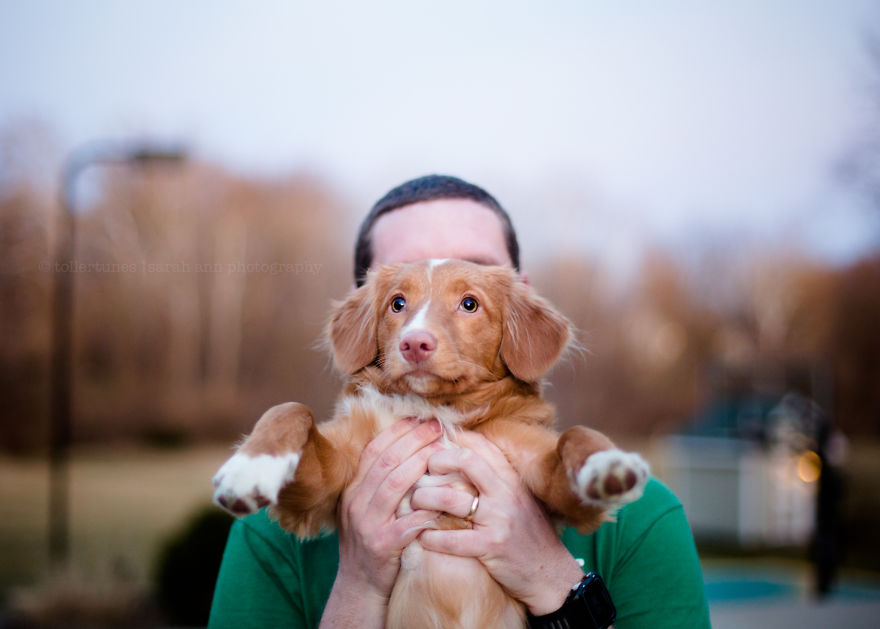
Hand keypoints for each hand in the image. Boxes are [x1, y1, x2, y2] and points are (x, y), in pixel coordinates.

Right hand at [320, 418, 442, 627]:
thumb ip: (381, 482)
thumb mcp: (366, 508)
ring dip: (421, 464)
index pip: (375, 450)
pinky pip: (407, 521)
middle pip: (387, 461)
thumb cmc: (372, 542)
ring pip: (394, 484)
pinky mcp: (382, 545)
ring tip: (443, 451)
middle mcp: (355, 502)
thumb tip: (409, 449)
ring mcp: (366, 524)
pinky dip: (427, 507)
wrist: (358, 586)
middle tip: (438, 426)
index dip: (399, 431)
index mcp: (353, 489)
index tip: (422, 418)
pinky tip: (445, 496)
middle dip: (415, 439)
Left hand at [412, 431, 583, 615]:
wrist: (550, 574)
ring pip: (449, 498)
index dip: (452, 438)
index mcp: (511, 478)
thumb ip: (495, 478)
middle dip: (436, 461)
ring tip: (414, 503)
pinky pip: (451, 539)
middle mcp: (505, 493)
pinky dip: (430, 537)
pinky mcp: (491, 546)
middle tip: (421, 472)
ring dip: (423, 499)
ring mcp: (499, 519)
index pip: (480, 444)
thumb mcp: (518, 499)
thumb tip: (461, 455)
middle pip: (465, 460)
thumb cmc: (528, 534)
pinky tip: (423, 537)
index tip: (434, 446)